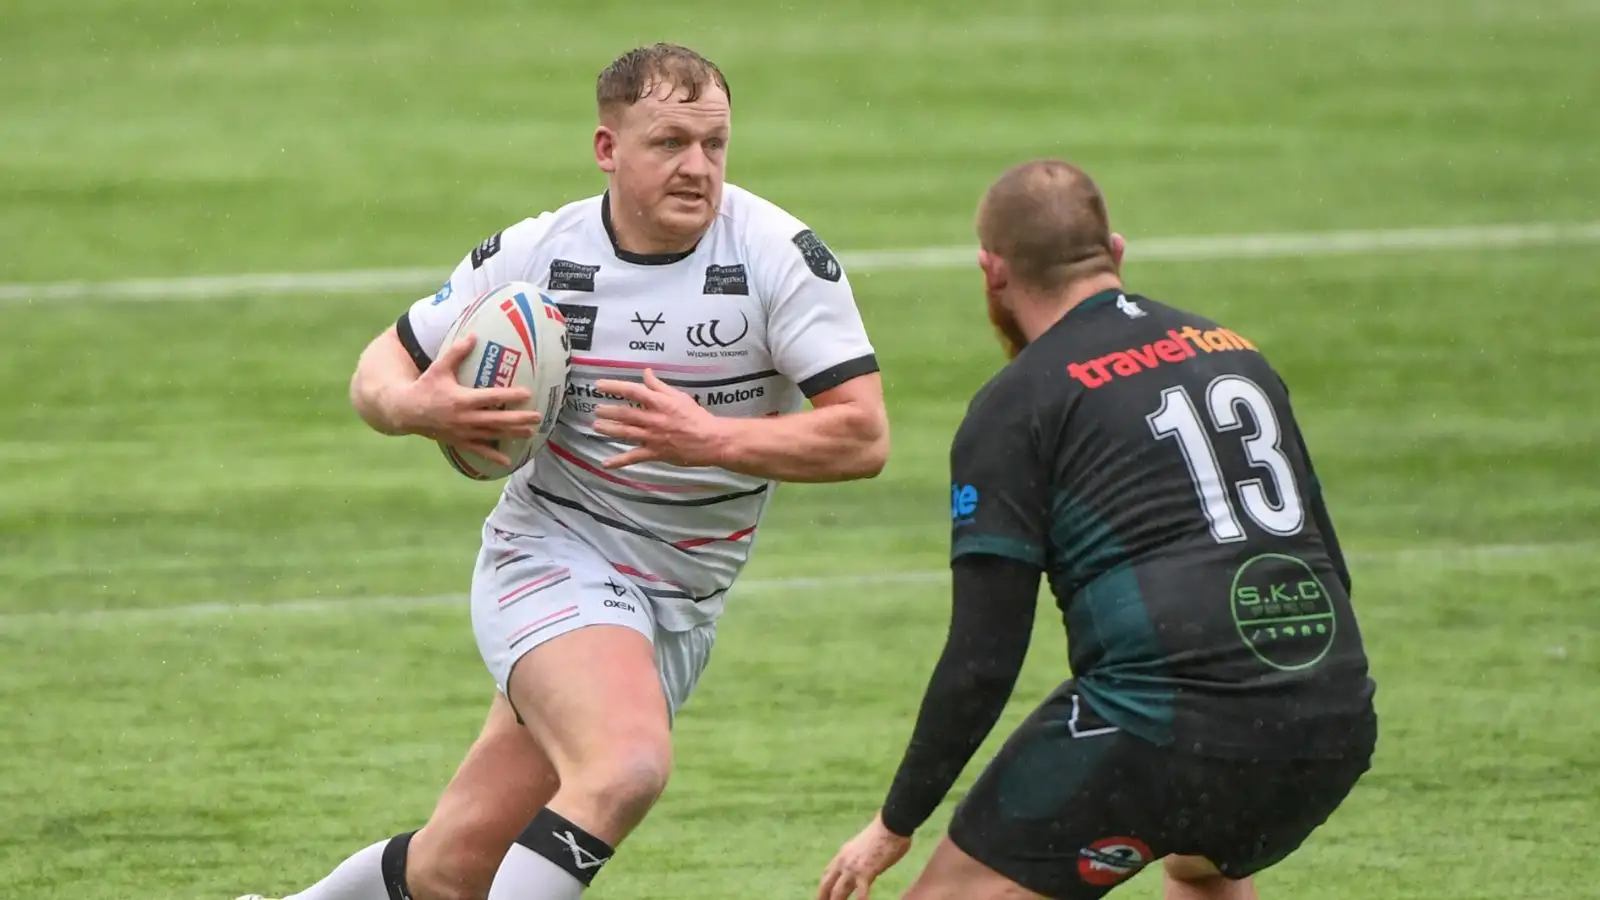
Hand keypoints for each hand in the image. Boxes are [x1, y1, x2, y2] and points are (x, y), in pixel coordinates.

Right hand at [393, 333, 541, 466]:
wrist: (405, 411)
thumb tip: (473, 335)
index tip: (528, 393)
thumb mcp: (439, 368)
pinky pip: (478, 450)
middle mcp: (465, 418)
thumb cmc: (425, 386)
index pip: (491, 397)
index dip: (510, 396)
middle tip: (538, 417)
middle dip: (519, 419)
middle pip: (497, 419)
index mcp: (462, 399)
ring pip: (492, 434)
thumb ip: (456, 352)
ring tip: (531, 433)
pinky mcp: (459, 441)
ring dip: (512, 434)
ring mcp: (463, 432)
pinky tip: (508, 462)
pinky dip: (493, 456)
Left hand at [591, 369, 728, 469]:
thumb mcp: (679, 396)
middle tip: (596, 409)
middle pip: (625, 413)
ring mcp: (652, 437)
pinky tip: (606, 463)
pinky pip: (634, 457)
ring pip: (625, 432)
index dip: (614, 387)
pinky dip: (619, 461)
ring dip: (609, 429)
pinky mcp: (655, 453)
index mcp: (660, 403)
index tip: (599, 385)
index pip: (633, 391)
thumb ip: (660, 386)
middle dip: (608, 411)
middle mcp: (653, 419)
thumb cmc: (697, 417)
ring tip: (596, 426)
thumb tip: (645, 373)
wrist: (711, 440)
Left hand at [817, 813, 911, 899]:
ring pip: (838, 892)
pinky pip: (860, 894)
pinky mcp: (865, 872)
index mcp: (843, 854)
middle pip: (826, 884)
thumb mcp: (864, 845)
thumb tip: (865, 862)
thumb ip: (860, 855)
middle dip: (823, 897)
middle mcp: (843, 861)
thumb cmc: (884, 832)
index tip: (823, 896)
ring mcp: (853, 867)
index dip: (824, 887)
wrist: (891, 824)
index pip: (828, 873)